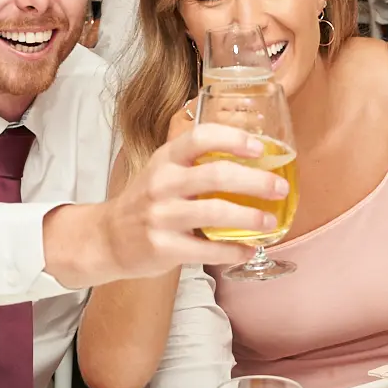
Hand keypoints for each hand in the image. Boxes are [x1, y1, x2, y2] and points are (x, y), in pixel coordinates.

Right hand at [90, 125, 290, 278]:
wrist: (107, 238)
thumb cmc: (145, 202)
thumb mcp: (162, 171)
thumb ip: (196, 163)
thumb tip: (254, 162)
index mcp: (165, 159)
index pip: (200, 136)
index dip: (233, 138)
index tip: (260, 148)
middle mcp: (161, 183)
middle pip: (216, 175)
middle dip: (255, 182)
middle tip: (280, 189)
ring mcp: (160, 216)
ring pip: (215, 213)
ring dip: (250, 219)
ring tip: (270, 223)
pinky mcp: (162, 247)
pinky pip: (207, 249)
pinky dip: (234, 251)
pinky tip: (248, 249)